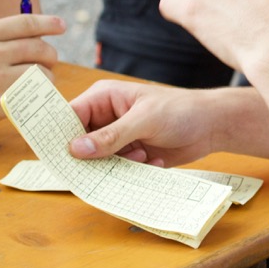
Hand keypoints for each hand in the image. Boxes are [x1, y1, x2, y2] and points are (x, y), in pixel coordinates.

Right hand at [0, 14, 63, 141]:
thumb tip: (32, 35)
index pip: (25, 22)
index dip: (48, 22)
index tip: (61, 26)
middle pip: (39, 48)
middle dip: (50, 56)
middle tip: (47, 64)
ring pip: (41, 73)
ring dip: (46, 79)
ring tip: (39, 84)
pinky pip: (32, 97)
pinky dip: (38, 98)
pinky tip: (33, 100)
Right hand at [69, 79, 217, 165]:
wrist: (212, 126)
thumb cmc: (180, 110)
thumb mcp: (144, 120)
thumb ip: (111, 136)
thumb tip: (75, 148)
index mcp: (104, 98)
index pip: (69, 116)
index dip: (60, 135)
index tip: (56, 157)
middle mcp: (106, 118)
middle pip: (80, 143)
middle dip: (91, 157)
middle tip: (106, 164)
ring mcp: (118, 138)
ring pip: (98, 161)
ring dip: (117, 164)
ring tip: (142, 154)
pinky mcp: (131, 155)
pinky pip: (117, 170)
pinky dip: (132, 170)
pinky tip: (154, 159)